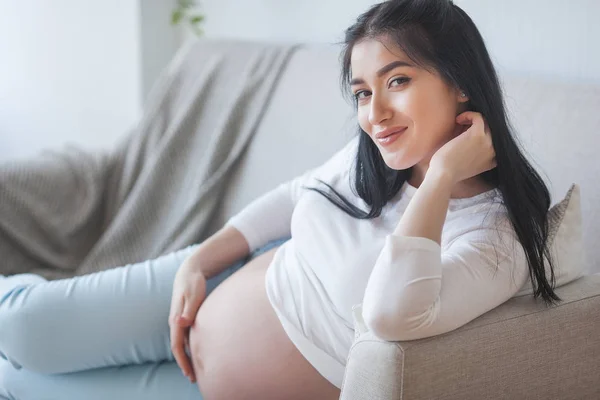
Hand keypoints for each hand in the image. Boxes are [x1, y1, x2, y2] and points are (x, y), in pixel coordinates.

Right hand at [169, 257, 207, 382]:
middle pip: (178, 348)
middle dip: (184, 363)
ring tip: (196, 370)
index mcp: (176, 319)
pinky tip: (197, 352)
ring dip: (187, 356)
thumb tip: (180, 323)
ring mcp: (179, 320)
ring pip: (181, 343)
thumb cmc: (193, 283)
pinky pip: (185, 337)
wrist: (189, 271)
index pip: (176, 346)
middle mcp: (175, 322)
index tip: (189, 373)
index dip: (182, 361)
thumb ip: (188, 310)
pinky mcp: (185, 317)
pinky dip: (190, 347)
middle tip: (193, 378)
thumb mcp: (193, 295)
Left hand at [429, 111, 496, 183]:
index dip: (479, 133)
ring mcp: (488, 143)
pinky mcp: (478, 135)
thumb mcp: (467, 163)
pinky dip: (468, 115)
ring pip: (486, 122)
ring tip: (459, 122)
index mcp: (493, 160)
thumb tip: (469, 134)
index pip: (492, 140)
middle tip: (462, 126)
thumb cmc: (449, 170)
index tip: (466, 133)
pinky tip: (458, 120)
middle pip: (489, 130)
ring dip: (472, 119)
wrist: (444, 175)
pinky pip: (479, 117)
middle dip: (476, 126)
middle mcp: (494, 152)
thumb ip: (474, 153)